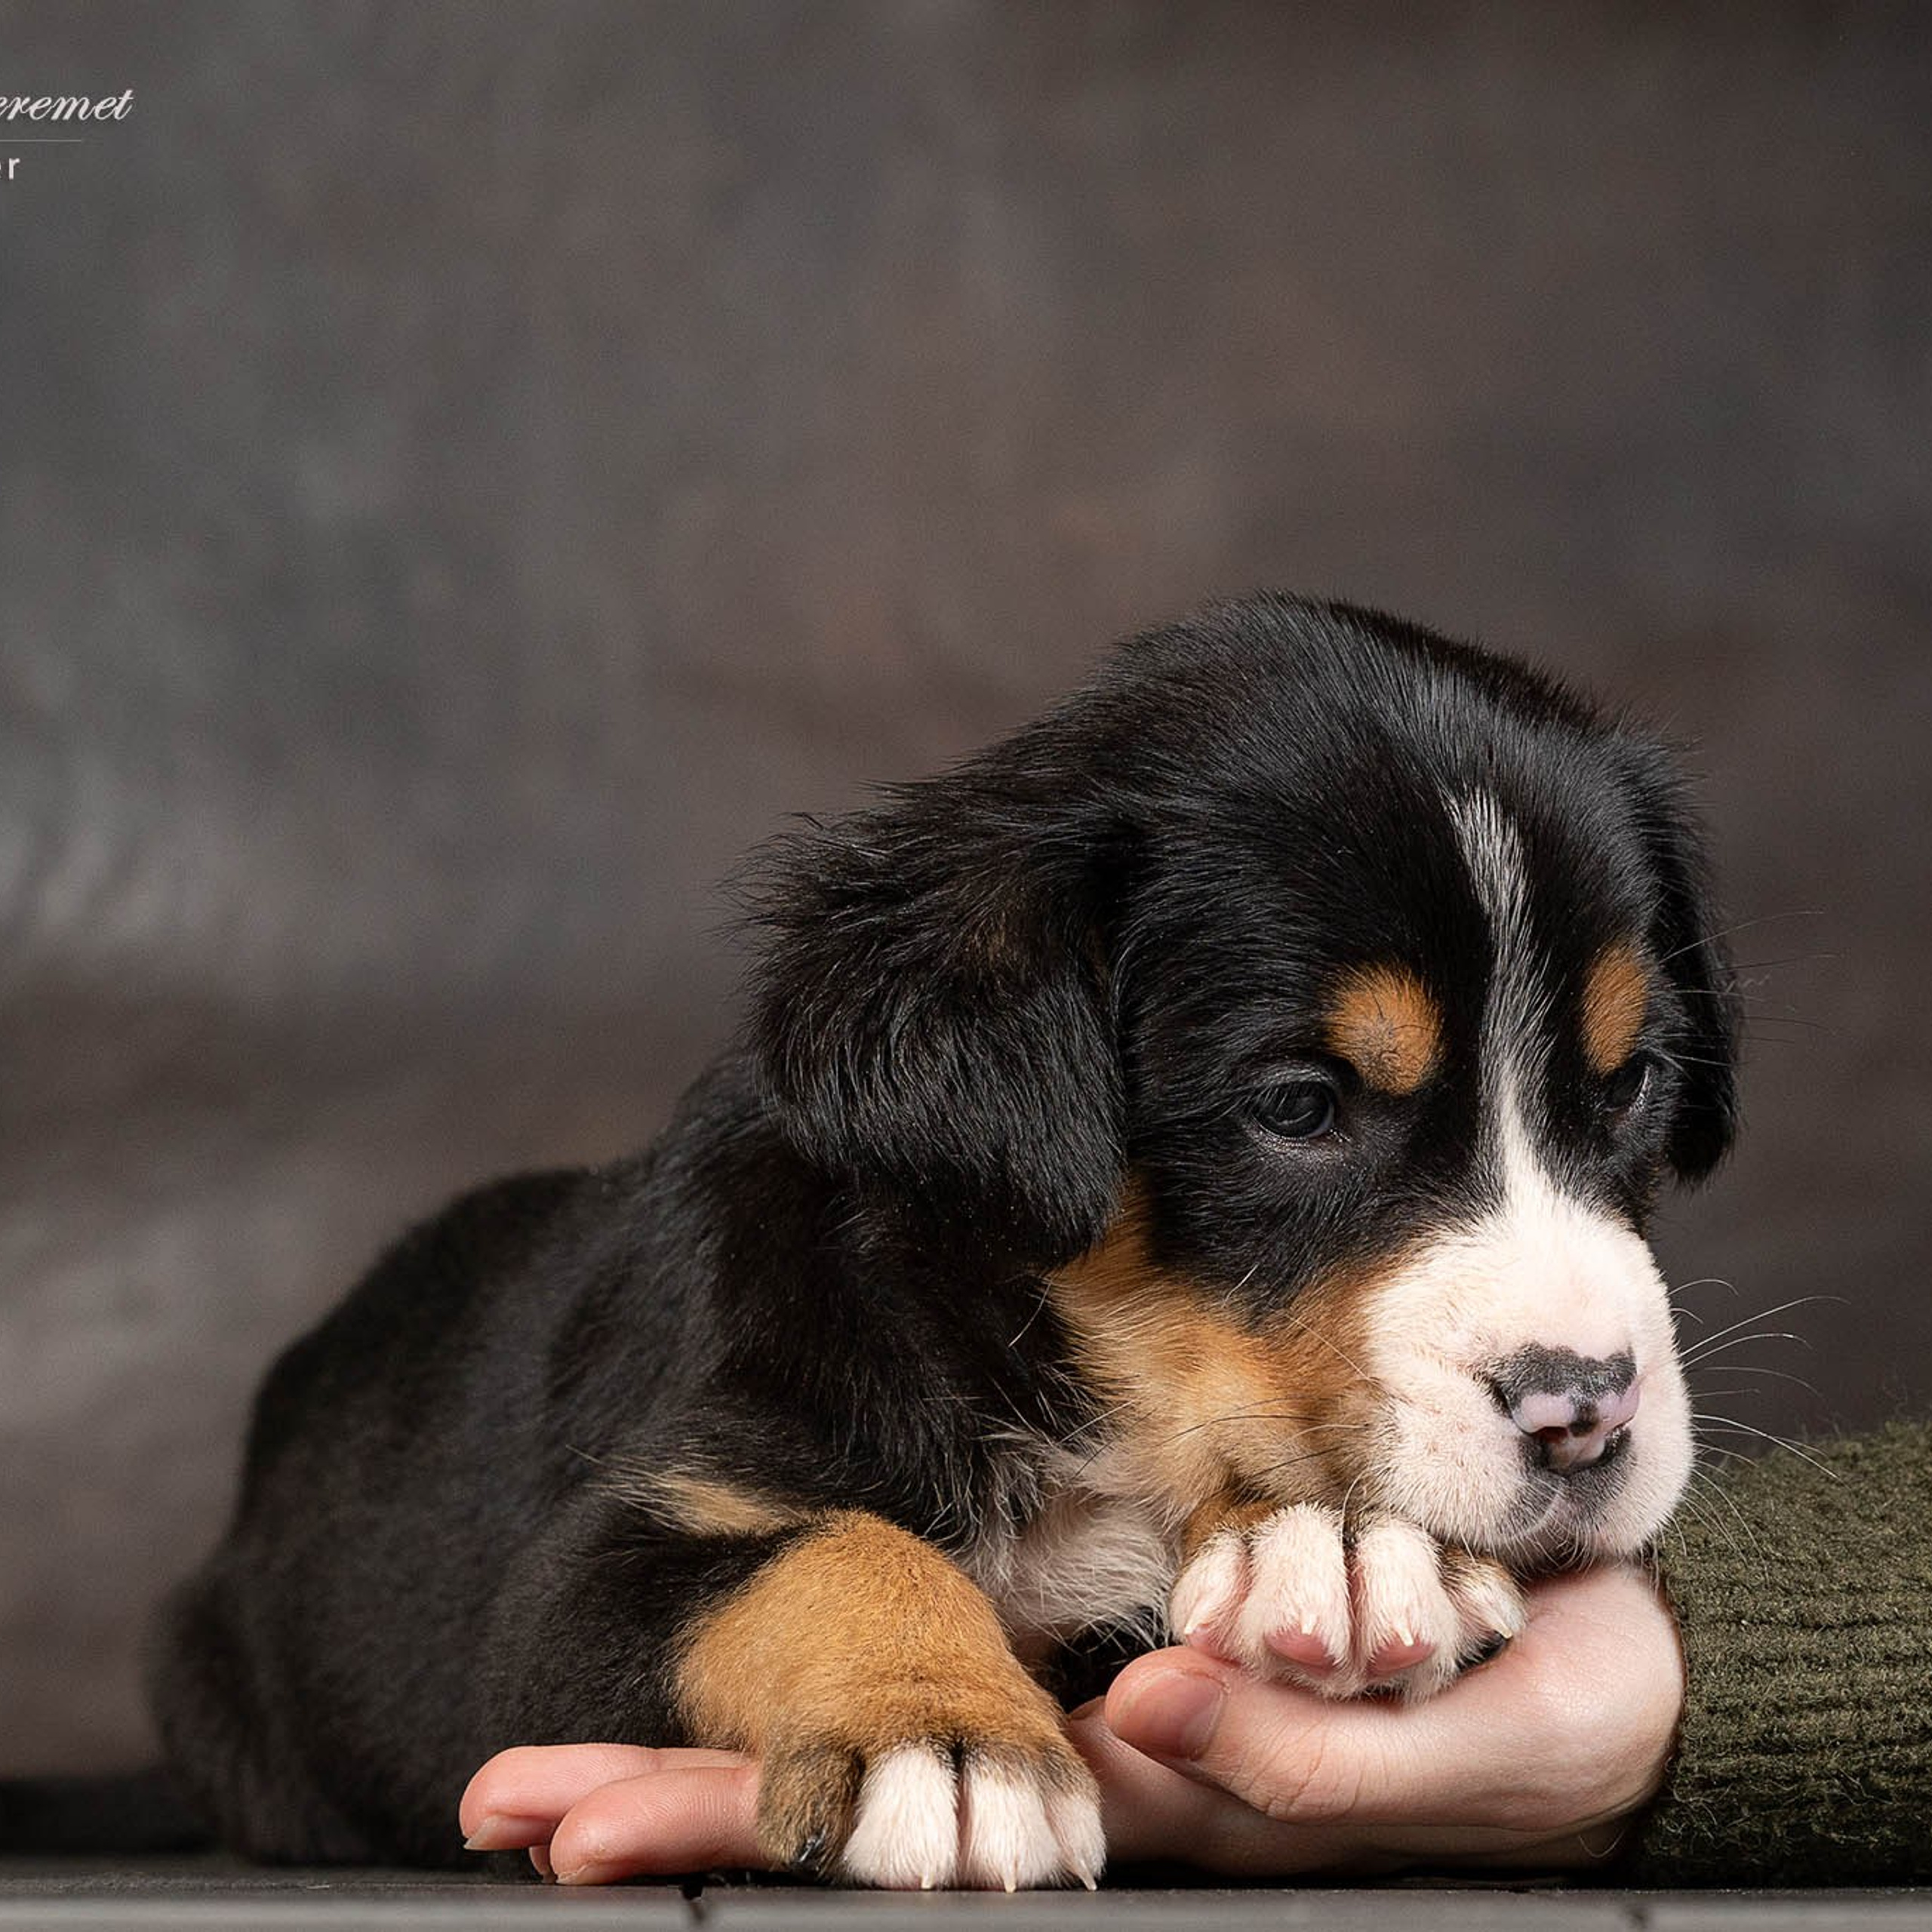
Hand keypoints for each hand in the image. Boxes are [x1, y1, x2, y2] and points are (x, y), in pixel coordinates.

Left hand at [459, 1563, 1681, 1883]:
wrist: (1609, 1677)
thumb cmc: (1559, 1732)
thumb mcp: (1466, 1761)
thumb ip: (1312, 1764)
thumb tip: (1148, 1722)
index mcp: (1165, 1811)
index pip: (931, 1838)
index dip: (756, 1836)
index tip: (581, 1832)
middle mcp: (1111, 1781)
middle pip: (873, 1821)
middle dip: (691, 1821)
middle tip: (518, 1815)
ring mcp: (1124, 1736)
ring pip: (906, 1761)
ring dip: (731, 1772)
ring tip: (563, 1795)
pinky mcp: (1161, 1680)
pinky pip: (1000, 1686)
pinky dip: (866, 1698)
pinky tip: (769, 1710)